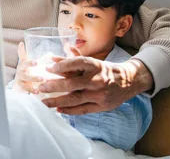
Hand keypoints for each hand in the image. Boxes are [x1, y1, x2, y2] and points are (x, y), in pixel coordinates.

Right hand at [12, 42, 42, 92]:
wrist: (20, 84)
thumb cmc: (29, 72)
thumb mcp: (34, 65)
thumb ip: (42, 60)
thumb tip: (52, 54)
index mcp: (23, 62)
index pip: (21, 54)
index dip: (21, 49)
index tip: (21, 44)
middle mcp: (20, 69)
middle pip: (24, 65)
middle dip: (30, 64)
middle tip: (37, 63)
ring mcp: (20, 78)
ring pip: (25, 77)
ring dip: (33, 78)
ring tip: (42, 79)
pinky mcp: (21, 86)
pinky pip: (26, 88)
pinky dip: (31, 90)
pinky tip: (37, 91)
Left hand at [39, 54, 153, 114]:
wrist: (129, 81)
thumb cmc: (104, 70)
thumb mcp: (92, 61)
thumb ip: (73, 59)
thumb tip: (53, 58)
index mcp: (95, 65)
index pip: (77, 63)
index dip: (62, 65)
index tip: (48, 68)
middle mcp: (97, 80)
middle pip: (73, 84)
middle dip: (54, 86)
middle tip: (40, 87)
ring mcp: (99, 95)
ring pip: (75, 99)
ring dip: (57, 101)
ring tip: (44, 102)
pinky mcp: (101, 106)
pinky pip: (82, 110)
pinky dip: (69, 110)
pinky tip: (57, 109)